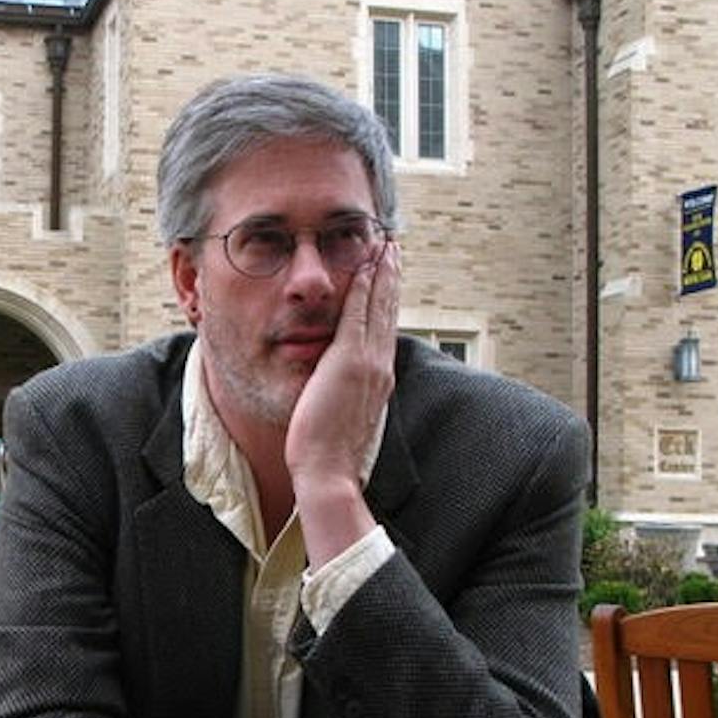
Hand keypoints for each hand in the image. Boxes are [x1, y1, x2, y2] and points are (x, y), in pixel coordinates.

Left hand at [286, 240, 399, 563]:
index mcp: (377, 381)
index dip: (388, 301)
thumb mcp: (339, 417)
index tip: (388, 276)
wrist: (325, 472)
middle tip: (392, 247)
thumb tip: (335, 389)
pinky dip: (366, 287)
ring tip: (384, 246)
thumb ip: (341, 396)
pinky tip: (365, 265)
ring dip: (382, 273)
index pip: (385, 331)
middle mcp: (380, 368)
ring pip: (379, 307)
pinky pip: (361, 314)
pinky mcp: (351, 362)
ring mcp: (368, 363)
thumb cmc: (325, 455)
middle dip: (391, 278)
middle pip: (389, 312)